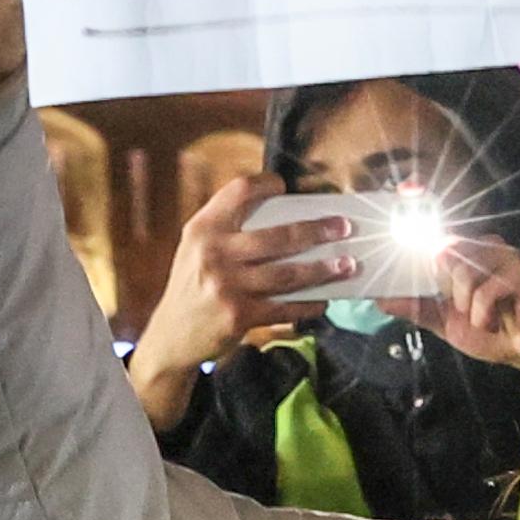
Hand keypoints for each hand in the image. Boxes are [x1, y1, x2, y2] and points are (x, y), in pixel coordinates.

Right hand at [148, 172, 343, 373]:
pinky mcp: (239, 316)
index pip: (239, 191)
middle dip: (317, 231)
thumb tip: (285, 214)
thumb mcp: (196, 248)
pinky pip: (285, 308)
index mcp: (204, 229)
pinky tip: (323, 300)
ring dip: (323, 269)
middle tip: (343, 227)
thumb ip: (228, 229)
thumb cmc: (193, 285)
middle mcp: (214, 253)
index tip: (286, 186)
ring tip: (346, 264)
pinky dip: (308, 304)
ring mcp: (227, 286)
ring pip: (288, 274)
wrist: (172, 335)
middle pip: (278, 236)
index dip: (266, 184)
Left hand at [418, 236, 519, 407]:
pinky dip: (485, 314)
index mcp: (463, 255)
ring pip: (462, 272)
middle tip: (464, 308)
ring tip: (484, 318)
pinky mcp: (519, 272)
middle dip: (447, 292)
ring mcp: (502, 257)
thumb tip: (380, 300)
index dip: (418, 239)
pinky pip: (485, 291)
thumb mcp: (446, 323)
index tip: (408, 221)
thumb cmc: (493, 332)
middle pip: (441, 255)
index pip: (433, 240)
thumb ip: (416, 309)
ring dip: (468, 307)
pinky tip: (497, 321)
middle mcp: (481, 248)